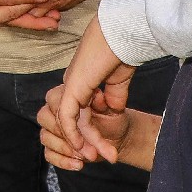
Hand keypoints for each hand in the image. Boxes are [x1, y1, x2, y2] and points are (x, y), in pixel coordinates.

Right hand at [37, 96, 136, 172]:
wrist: (117, 137)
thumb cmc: (113, 121)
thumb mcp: (113, 111)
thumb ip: (105, 103)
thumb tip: (98, 97)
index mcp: (68, 94)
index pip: (56, 104)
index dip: (68, 125)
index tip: (84, 140)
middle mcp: (55, 108)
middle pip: (44, 118)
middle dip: (66, 139)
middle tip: (89, 151)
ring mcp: (51, 127)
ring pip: (45, 137)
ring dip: (65, 151)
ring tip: (86, 158)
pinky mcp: (52, 144)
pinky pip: (48, 153)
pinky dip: (62, 162)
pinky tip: (79, 165)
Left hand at [49, 19, 136, 161]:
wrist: (125, 32)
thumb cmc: (123, 50)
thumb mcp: (118, 81)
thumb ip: (113, 97)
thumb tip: (112, 110)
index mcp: (81, 82)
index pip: (79, 114)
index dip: (90, 134)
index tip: (106, 149)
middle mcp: (71, 84)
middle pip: (72, 121)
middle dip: (87, 142)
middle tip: (104, 158)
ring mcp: (70, 84)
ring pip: (69, 122)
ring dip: (84, 142)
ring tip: (99, 156)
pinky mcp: (73, 86)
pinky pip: (66, 115)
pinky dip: (72, 132)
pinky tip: (82, 147)